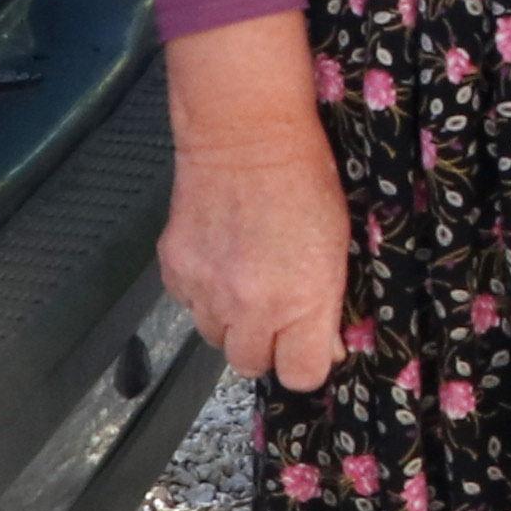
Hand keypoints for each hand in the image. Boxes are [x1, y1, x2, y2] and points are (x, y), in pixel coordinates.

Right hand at [159, 14, 352, 388]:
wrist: (245, 134)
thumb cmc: (307, 181)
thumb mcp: (337, 247)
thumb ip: (326, 305)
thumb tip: (323, 348)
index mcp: (301, 301)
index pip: (300, 376)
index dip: (305, 362)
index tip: (309, 345)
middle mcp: (249, 306)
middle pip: (249, 364)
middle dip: (264, 344)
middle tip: (275, 309)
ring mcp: (205, 290)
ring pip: (214, 336)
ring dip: (230, 319)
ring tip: (246, 276)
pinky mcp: (173, 269)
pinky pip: (188, 303)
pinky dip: (202, 291)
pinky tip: (220, 257)